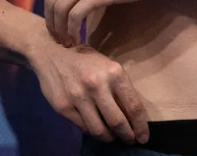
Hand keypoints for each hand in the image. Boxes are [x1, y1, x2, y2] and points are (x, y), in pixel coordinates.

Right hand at [28, 36, 149, 144]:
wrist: (52, 56)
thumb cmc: (86, 62)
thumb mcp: (108, 67)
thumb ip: (119, 88)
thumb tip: (131, 115)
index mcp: (114, 73)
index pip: (133, 105)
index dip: (140, 126)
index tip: (143, 137)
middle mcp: (97, 85)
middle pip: (117, 121)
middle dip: (127, 135)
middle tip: (130, 140)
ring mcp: (78, 97)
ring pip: (99, 129)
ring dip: (109, 137)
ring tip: (113, 137)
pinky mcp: (63, 107)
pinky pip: (83, 127)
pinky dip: (92, 132)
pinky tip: (96, 129)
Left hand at [44, 0, 166, 46]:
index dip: (50, 11)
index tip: (57, 26)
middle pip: (51, 0)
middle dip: (51, 22)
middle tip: (59, 38)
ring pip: (60, 9)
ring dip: (61, 30)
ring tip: (69, 42)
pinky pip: (75, 16)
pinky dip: (73, 31)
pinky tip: (79, 39)